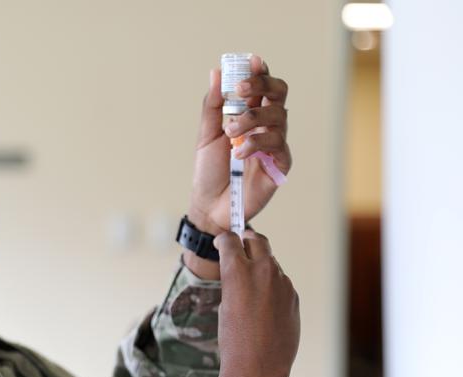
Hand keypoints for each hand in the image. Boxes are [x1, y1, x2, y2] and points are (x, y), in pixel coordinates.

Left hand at [188, 55, 291, 235]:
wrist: (210, 205)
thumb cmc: (210, 171)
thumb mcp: (206, 135)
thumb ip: (212, 106)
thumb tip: (216, 73)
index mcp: (250, 115)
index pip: (262, 86)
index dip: (260, 71)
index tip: (251, 61)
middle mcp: (266, 126)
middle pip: (279, 93)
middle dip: (262, 85)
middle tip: (240, 90)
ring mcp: (275, 144)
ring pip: (278, 116)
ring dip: (252, 118)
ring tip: (230, 132)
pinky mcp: (280, 164)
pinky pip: (278, 144)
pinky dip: (257, 143)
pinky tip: (239, 153)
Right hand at [214, 231, 299, 376]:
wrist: (258, 368)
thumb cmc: (234, 340)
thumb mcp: (225, 305)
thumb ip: (234, 281)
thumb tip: (240, 271)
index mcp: (238, 271)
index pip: (231, 240)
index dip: (224, 240)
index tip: (222, 243)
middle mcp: (263, 271)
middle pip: (257, 240)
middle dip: (247, 240)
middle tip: (240, 245)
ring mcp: (282, 283)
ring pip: (271, 263)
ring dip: (261, 266)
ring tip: (250, 285)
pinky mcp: (293, 296)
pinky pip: (280, 283)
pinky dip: (271, 286)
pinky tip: (263, 305)